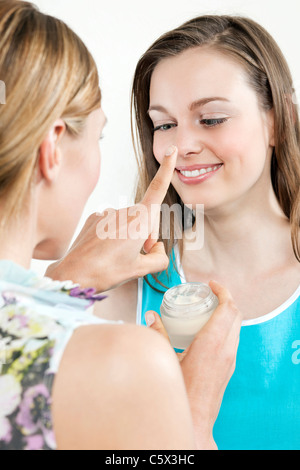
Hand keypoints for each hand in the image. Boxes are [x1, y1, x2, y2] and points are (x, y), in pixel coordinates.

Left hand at [46, 146, 177, 291]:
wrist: (74, 274)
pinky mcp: (95, 217)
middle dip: (146, 236)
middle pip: (146, 219)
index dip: (167, 169)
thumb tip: (156, 249)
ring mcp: (108, 212)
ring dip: (129, 237)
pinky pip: (112, 224)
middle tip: (136, 257)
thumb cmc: (107, 272)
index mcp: (140, 219)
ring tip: (115, 257)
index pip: (158, 188)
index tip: (171, 150)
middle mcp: (125, 210)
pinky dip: (113, 236)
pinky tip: (104, 250)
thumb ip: (159, 258)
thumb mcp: (141, 270)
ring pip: (129, 223)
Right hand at [145, 280, 241, 449]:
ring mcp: (230, 359)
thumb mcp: (165, 359)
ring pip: (236, 327)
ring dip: (226, 313)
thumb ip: (157, 334)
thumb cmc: (180, 394)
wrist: (194, 421)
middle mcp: (226, 349)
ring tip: (208, 308)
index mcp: (212, 343)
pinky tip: (208, 330)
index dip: (223, 291)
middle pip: (236, 314)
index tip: (212, 284)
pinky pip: (233, 339)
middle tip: (210, 293)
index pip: (228, 308)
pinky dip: (225, 327)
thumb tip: (150, 316)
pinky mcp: (229, 368)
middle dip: (225, 298)